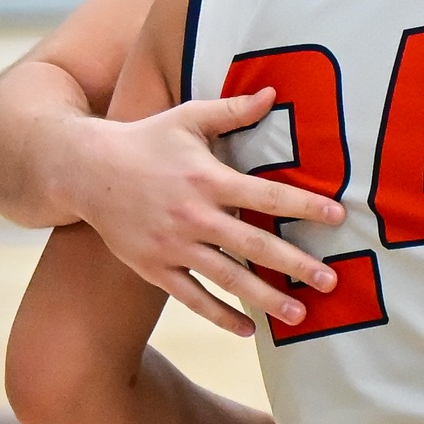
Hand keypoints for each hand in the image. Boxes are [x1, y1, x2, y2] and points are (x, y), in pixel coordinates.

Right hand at [67, 89, 345, 336]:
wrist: (86, 170)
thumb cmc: (146, 140)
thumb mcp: (188, 117)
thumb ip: (233, 110)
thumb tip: (274, 93)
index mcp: (208, 178)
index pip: (267, 195)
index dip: (304, 205)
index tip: (337, 217)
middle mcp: (194, 216)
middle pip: (254, 245)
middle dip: (295, 264)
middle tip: (329, 281)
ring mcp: (174, 246)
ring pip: (227, 279)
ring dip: (265, 298)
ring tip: (299, 314)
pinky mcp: (155, 268)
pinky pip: (192, 299)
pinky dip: (220, 316)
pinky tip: (248, 330)